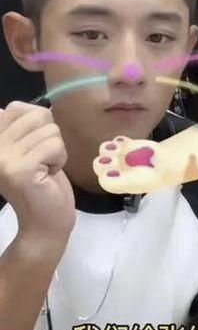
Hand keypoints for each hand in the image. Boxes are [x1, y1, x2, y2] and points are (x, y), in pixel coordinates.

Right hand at [0, 102, 74, 241]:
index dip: (36, 123)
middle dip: (49, 137)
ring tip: (43, 170)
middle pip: (38, 115)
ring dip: (55, 150)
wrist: (44, 222)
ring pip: (50, 131)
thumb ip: (19, 125)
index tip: (31, 148)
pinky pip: (55, 145)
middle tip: (41, 161)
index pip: (17, 107)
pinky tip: (47, 176)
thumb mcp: (27, 148)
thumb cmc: (41, 182)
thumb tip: (7, 107)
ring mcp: (3, 159)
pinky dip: (59, 159)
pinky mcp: (21, 169)